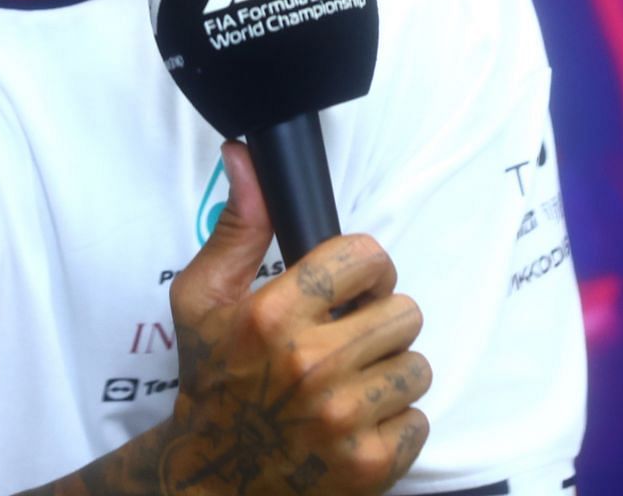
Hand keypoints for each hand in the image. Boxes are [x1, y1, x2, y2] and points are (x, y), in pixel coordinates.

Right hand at [161, 141, 430, 494]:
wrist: (213, 476)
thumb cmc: (213, 379)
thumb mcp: (202, 298)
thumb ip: (236, 226)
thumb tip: (245, 158)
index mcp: (272, 315)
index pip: (366, 256)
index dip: (364, 268)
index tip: (350, 287)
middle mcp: (311, 365)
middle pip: (403, 311)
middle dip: (378, 322)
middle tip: (346, 341)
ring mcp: (343, 419)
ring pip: (418, 365)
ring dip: (389, 373)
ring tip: (349, 384)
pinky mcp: (369, 464)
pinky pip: (420, 419)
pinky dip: (394, 423)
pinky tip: (356, 423)